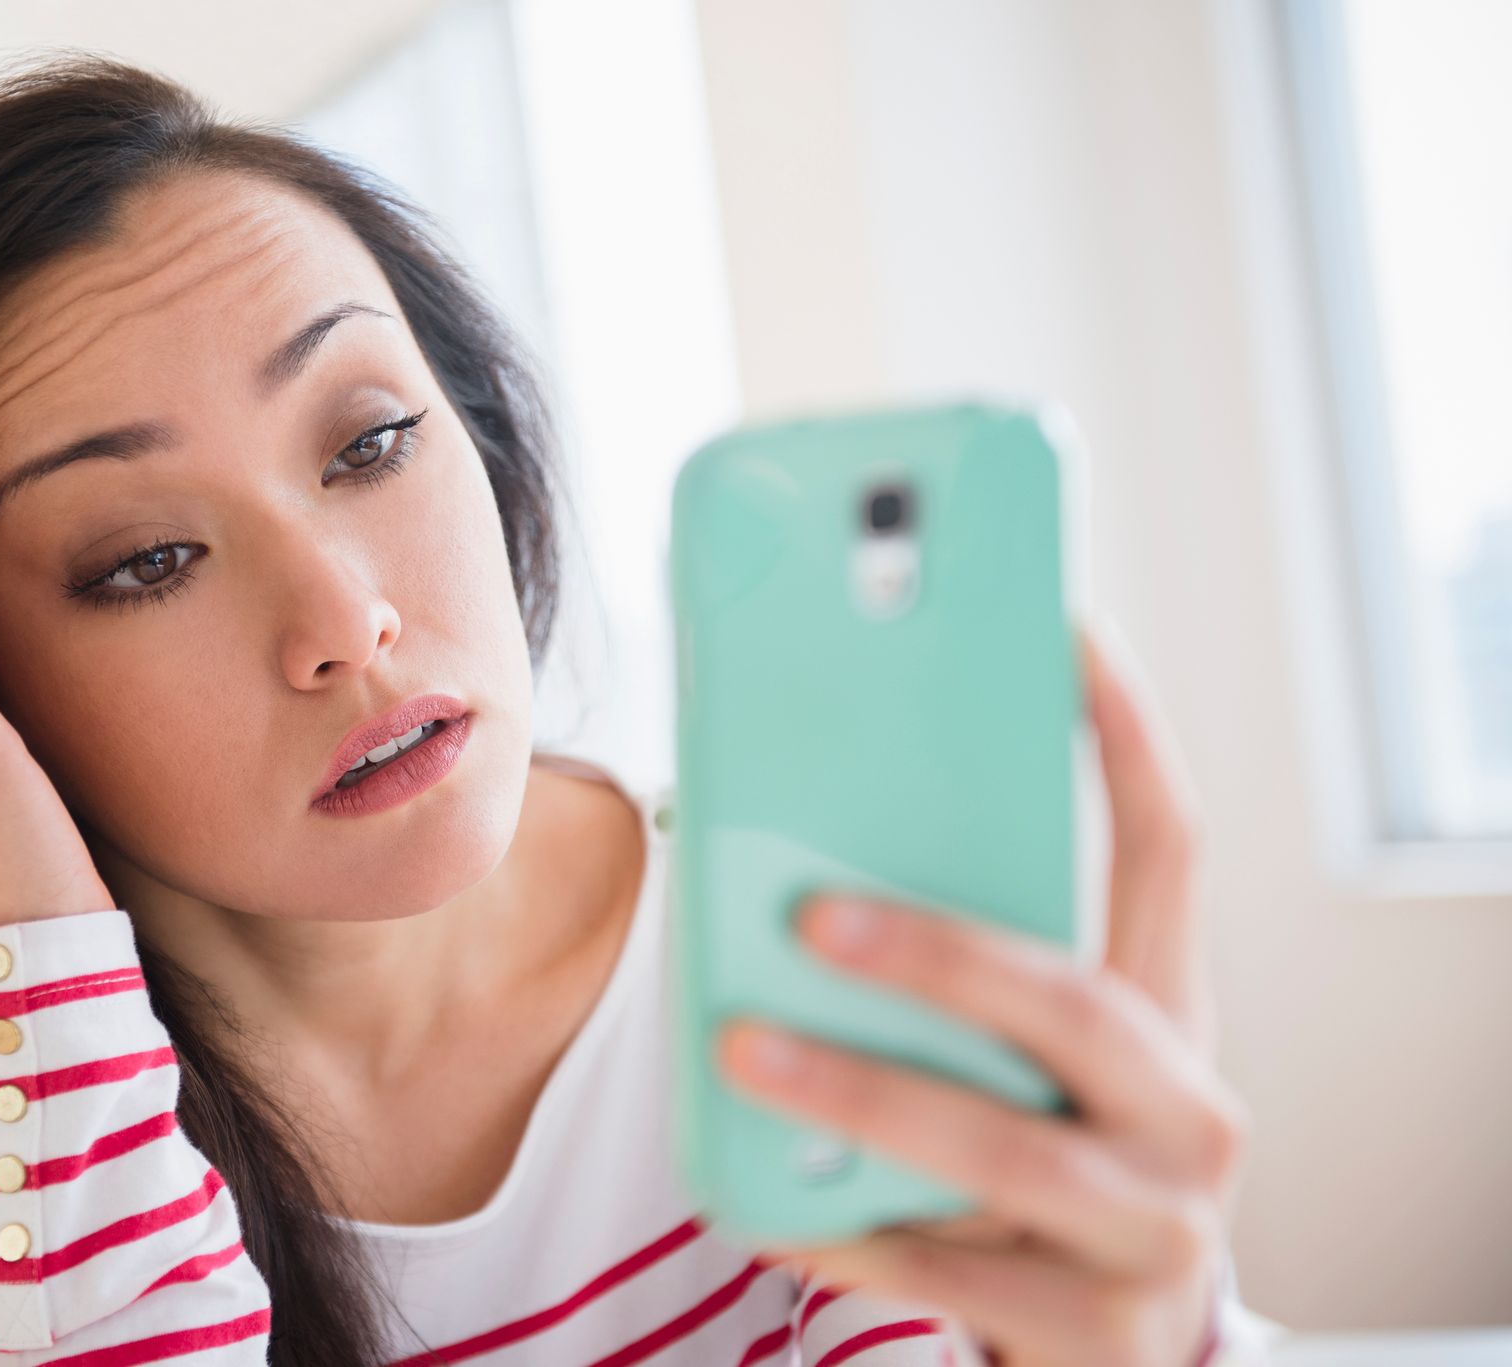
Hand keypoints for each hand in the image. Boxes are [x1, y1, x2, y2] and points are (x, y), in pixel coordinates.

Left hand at [714, 621, 1247, 1366]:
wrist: (1102, 1349)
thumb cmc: (1030, 1163)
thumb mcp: (1018, 1065)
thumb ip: (950, 986)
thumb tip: (787, 877)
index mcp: (1165, 1015)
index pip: (1167, 853)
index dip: (1126, 738)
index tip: (1065, 627)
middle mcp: (1188, 1110)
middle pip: (1073, 1002)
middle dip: (937, 951)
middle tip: (810, 918)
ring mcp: (1158, 1226)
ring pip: (1002, 1144)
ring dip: (861, 1092)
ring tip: (745, 1053)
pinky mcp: (1103, 1331)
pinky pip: (948, 1268)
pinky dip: (845, 1231)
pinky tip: (762, 1204)